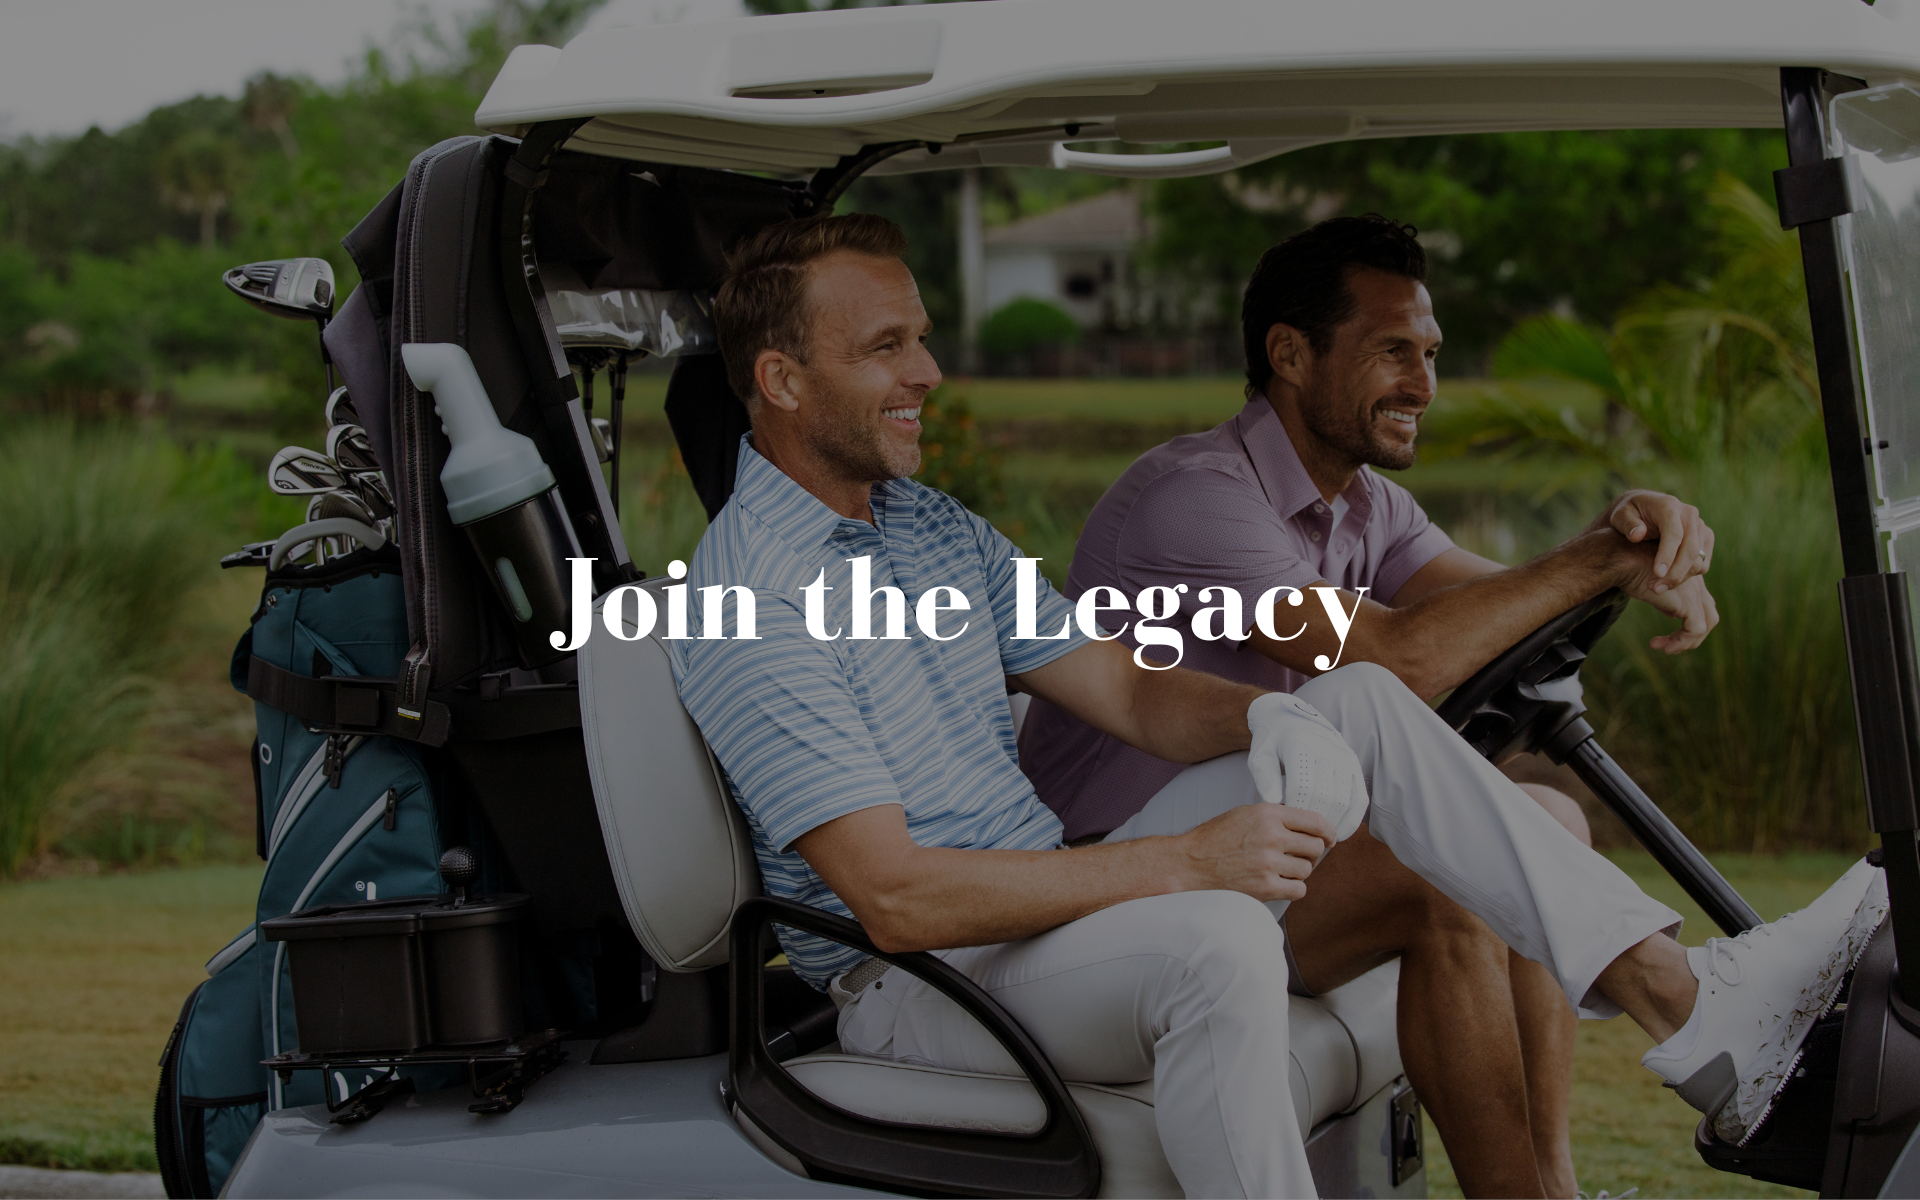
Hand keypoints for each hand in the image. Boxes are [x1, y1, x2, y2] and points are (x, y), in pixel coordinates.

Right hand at [1175, 801, 1333, 902]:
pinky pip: (1299, 889)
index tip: (1330, 839)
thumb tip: (1306, 825)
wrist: (1189, 865)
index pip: (1314, 821)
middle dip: (1310, 853)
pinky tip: (1280, 883)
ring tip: (1281, 870)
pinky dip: (1293, 888)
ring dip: (1298, 872)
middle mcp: (1271, 836)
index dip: (1328, 831)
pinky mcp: (1266, 887)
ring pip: (1307, 870)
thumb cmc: (1214, 840)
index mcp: (1267, 814)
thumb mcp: (1244, 814)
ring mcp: (1269, 863)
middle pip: (1315, 847)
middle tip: (1298, 856)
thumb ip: (1274, 817)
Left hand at [1245, 691, 1368, 840]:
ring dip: (1333, 824)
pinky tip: (1340, 834)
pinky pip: (1359, 798)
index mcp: (1300, 743)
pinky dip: (1352, 819)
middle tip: (1301, 840)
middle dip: (1313, 822)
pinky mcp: (1354, 764)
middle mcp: (1326, 748)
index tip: (1286, 827)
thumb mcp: (1259, 753)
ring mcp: (1344, 756)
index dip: (1295, 810)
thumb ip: (1264, 776)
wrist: (1290, 716)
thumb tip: (1273, 803)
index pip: (1302, 785)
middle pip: (1324, 795)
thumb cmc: (1272, 741)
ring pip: (1344, 799)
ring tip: (1318, 842)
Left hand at [1592, 490, 1714, 591]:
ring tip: (1656, 588)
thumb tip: (1638, 535)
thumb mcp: (1620, 515)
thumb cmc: (1629, 514)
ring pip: (1698, 560)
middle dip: (1675, 573)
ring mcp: (1700, 526)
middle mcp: (1689, 514)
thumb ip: (1626, 524)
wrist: (1645, 509)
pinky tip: (1667, 580)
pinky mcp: (1705, 538)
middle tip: (1656, 589)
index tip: (1657, 574)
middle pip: (1690, 549)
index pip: (1674, 533)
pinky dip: (1687, 576)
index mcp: (1669, 506)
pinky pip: (1702, 564)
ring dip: (1680, 578)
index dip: (1667, 555)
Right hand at [1620, 569, 1719, 653]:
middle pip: (1708, 615)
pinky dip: (1682, 643)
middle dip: (1691, 635)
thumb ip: (1665, 598)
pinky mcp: (1688, 603)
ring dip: (1687, 642)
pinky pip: (1694, 630)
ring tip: (1666, 649)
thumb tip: (1672, 613)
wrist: (1626, 562)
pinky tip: (1664, 647)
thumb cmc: (1631, 569)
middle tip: (1669, 645)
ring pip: (1705, 624)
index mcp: (1690, 578)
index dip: (1685, 624)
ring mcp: (1695, 593)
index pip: (1700, 605)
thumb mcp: (1652, 586)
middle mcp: (1697, 584)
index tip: (1661, 634)